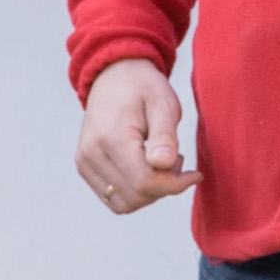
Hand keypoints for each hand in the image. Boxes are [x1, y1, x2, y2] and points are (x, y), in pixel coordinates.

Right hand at [70, 57, 196, 216]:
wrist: (112, 75)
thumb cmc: (143, 87)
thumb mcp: (163, 103)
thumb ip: (165, 135)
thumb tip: (164, 164)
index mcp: (111, 137)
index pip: (145, 182)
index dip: (175, 185)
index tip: (195, 174)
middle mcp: (91, 154)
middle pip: (136, 196)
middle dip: (164, 187)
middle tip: (176, 161)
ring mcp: (84, 162)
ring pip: (124, 203)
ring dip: (150, 193)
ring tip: (160, 165)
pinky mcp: (84, 167)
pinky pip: (113, 198)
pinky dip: (135, 193)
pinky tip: (145, 170)